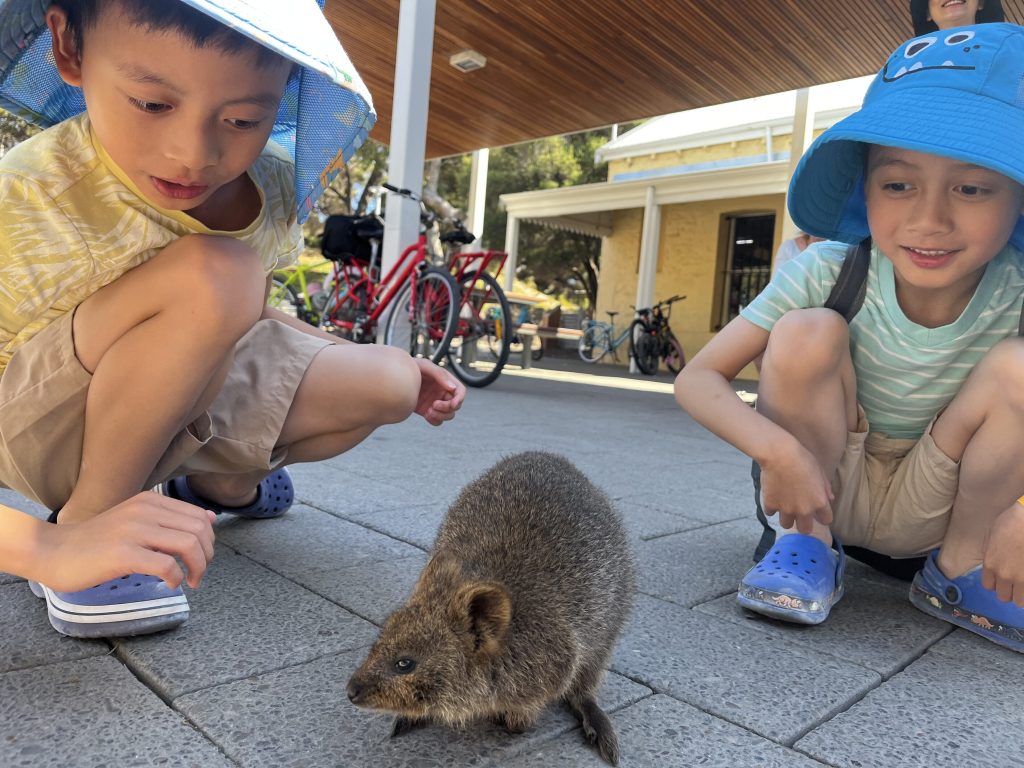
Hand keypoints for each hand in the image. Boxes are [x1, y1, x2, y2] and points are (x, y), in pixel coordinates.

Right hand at [37, 492, 215, 591]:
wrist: (52, 551)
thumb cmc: (96, 541)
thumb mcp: (136, 520)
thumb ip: (171, 518)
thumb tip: (210, 517)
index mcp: (150, 501)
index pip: (199, 516)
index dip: (209, 540)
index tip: (202, 558)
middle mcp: (145, 510)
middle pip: (199, 530)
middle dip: (207, 555)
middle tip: (199, 573)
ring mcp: (134, 530)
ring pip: (188, 545)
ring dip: (198, 567)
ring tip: (191, 581)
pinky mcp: (123, 553)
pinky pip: (166, 565)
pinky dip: (176, 578)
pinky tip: (170, 584)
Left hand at [412, 358, 464, 425]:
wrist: (393, 380)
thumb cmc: (410, 368)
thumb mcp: (425, 366)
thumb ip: (440, 375)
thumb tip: (452, 388)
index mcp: (445, 381)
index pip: (460, 391)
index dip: (459, 399)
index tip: (452, 404)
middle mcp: (442, 392)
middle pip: (456, 406)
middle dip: (447, 408)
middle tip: (434, 405)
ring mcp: (435, 403)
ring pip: (448, 415)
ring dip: (441, 415)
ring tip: (429, 411)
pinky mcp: (427, 411)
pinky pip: (437, 421)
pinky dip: (435, 420)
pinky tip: (426, 414)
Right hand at [759, 440, 833, 533]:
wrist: (779, 454)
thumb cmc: (803, 459)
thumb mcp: (820, 471)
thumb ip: (826, 488)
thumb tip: (829, 499)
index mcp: (819, 502)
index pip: (826, 520)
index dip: (822, 516)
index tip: (817, 511)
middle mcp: (804, 510)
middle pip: (805, 530)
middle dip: (803, 524)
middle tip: (799, 514)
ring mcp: (786, 509)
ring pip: (786, 525)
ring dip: (786, 517)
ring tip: (785, 506)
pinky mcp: (771, 504)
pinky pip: (771, 513)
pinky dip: (772, 507)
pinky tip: (773, 497)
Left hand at [982, 503, 1023, 605]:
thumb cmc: (1010, 522)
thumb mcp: (990, 536)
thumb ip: (989, 553)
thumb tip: (991, 564)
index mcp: (991, 564)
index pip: (989, 586)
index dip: (996, 583)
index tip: (1002, 579)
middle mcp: (1005, 575)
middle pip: (1004, 597)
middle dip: (1009, 591)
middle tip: (1015, 583)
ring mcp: (1023, 578)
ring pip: (1020, 601)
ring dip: (1021, 594)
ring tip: (1023, 583)